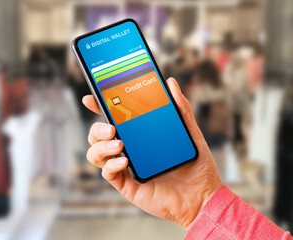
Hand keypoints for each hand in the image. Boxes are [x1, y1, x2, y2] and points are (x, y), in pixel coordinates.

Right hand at [82, 78, 222, 229]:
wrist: (201, 195)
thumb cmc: (195, 164)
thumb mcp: (190, 132)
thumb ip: (181, 108)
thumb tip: (170, 83)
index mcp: (137, 134)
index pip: (112, 117)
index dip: (98, 107)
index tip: (91, 98)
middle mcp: (126, 148)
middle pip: (97, 134)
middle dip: (97, 128)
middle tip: (111, 128)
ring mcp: (124, 166)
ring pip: (95, 152)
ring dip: (101, 146)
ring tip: (119, 145)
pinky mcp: (125, 183)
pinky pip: (107, 172)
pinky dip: (111, 165)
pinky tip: (124, 161)